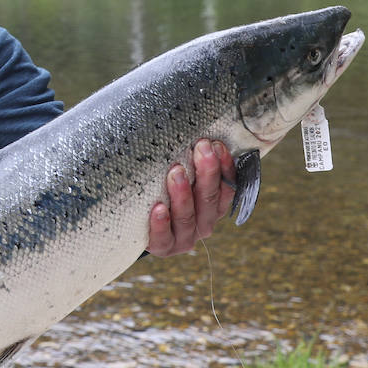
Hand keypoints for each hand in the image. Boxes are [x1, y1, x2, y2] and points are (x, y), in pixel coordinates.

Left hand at [146, 138, 236, 256]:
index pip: (227, 186)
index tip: (216, 144)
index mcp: (214, 206)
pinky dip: (161, 223)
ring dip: (183, 194)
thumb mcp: (181, 175)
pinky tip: (158, 208)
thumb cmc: (163, 190)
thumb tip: (188, 119)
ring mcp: (185, 237)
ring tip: (175, 172)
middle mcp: (204, 223)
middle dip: (206, 172)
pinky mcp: (163, 247)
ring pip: (188, 217)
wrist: (140, 226)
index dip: (225, 166)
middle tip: (200, 148)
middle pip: (209, 199)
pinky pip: (163, 237)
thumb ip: (190, 159)